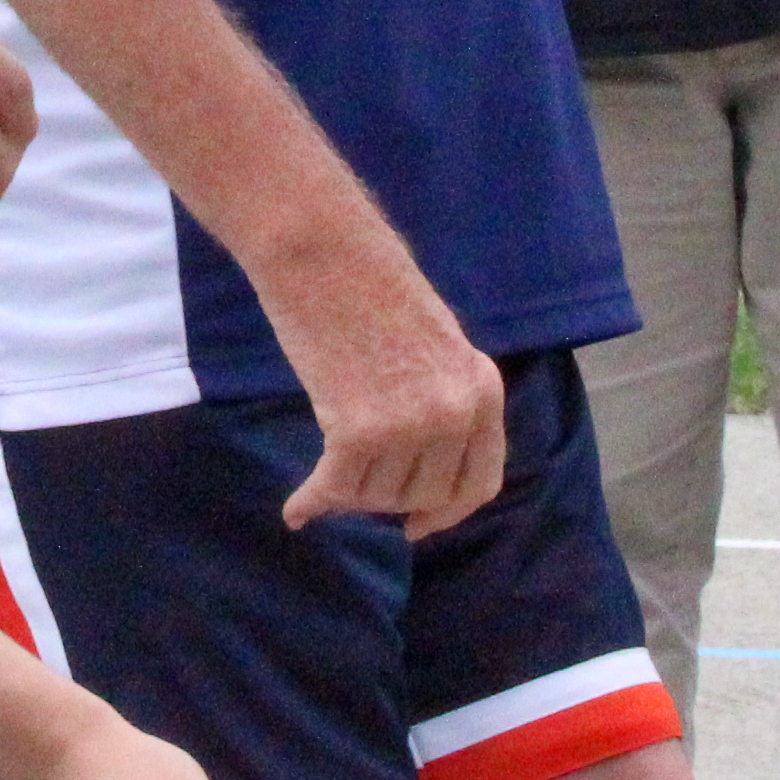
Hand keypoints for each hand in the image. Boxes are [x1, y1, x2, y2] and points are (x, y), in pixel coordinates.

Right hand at [266, 257, 505, 539]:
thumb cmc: (368, 285)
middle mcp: (455, 415)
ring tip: (325, 460)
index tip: (416, 526)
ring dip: (349, 489)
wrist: (325, 252)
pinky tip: (296, 509)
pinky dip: (312, 502)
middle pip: (423, 494)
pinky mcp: (358, 431)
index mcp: (482, 390)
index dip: (446, 513)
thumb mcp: (434, 345)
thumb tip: (419, 466)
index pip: (478, 483)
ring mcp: (410, 426)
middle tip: (353, 477)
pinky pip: (335, 488)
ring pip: (377, 494)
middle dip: (387, 495)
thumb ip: (440, 399)